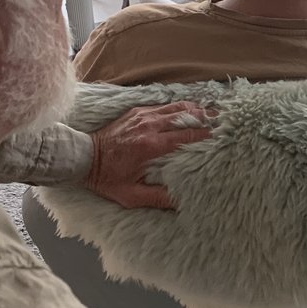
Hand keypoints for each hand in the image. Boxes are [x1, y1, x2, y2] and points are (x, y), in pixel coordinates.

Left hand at [86, 102, 212, 209]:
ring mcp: (142, 116)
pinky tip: (189, 110)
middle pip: (186, 116)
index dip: (206, 135)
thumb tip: (182, 201)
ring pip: (176, 107)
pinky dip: (179, 107)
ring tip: (212, 112)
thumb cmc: (107, 178)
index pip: (187, 136)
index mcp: (151, 146)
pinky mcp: (136, 112)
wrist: (83, 158)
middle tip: (224, 120)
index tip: (222, 136)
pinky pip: (164, 105)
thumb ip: (158, 198)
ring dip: (195, 109)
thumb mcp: (131, 196)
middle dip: (207, 118)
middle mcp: (149, 126)